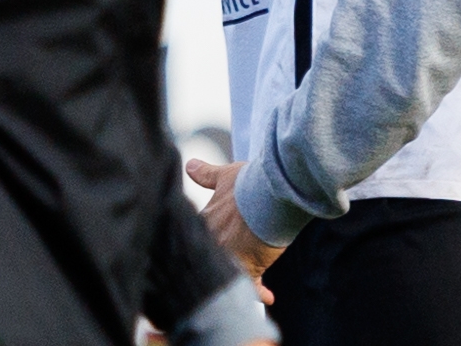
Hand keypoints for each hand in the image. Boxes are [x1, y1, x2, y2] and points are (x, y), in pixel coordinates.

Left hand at [186, 159, 284, 304]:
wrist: (270, 193)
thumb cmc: (248, 182)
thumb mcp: (225, 176)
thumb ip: (206, 175)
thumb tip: (190, 165)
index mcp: (203, 224)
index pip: (197, 240)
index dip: (205, 244)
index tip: (214, 245)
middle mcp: (212, 245)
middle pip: (212, 262)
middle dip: (219, 266)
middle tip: (233, 266)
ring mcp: (229, 259)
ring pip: (229, 276)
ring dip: (238, 279)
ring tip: (247, 283)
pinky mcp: (249, 269)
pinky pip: (252, 287)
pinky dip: (259, 291)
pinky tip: (268, 295)